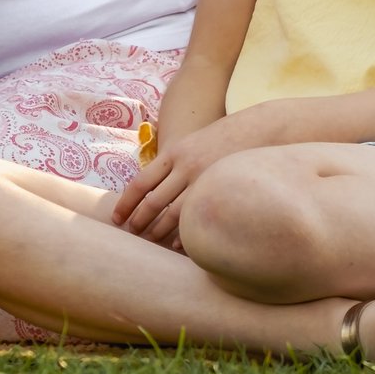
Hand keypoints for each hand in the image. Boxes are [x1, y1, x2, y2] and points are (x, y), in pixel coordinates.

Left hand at [109, 108, 277, 243]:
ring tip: (152, 240)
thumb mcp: (190, 144)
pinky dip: (186, 232)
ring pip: (174, 212)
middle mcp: (185, 166)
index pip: (140, 182)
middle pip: (154, 201)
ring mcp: (204, 178)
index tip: (117, 218)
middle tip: (132, 234)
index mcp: (173, 153)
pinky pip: (198, 216)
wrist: (257, 129)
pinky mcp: (221, 189)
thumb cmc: (220, 140)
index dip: (126, 203)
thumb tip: (150, 190)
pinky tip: (180, 244)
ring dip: (159, 230)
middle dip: (140, 220)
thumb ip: (172, 163)